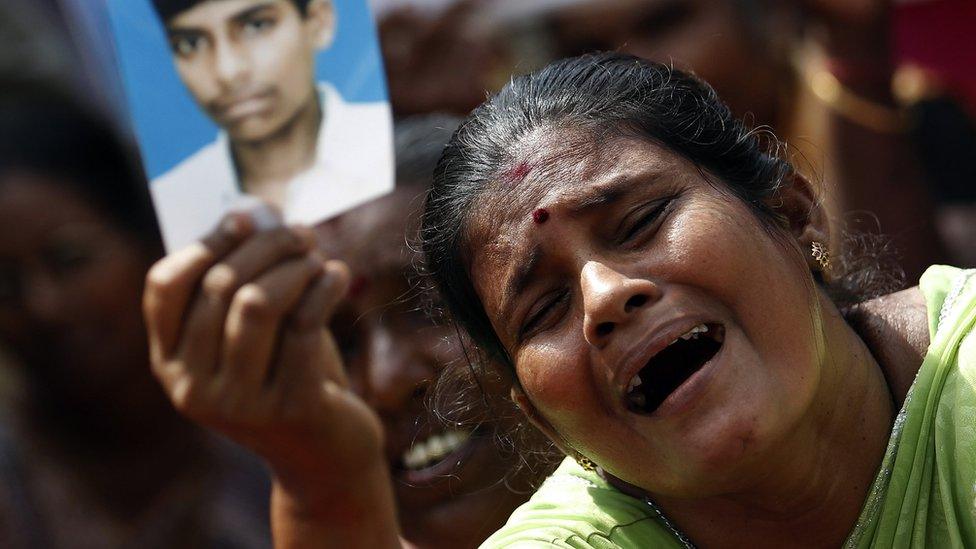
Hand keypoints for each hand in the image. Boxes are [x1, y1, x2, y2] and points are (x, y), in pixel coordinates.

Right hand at [143, 213, 384, 494]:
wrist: (325, 455)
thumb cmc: (288, 376)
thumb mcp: (257, 332)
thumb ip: (247, 279)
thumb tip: (255, 210)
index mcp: (169, 363)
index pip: (164, 286)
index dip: (205, 241)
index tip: (245, 217)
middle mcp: (192, 387)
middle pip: (219, 286)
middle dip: (266, 245)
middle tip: (302, 232)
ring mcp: (238, 403)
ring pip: (258, 302)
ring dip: (295, 267)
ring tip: (318, 259)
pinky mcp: (289, 407)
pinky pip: (304, 324)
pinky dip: (323, 288)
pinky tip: (337, 276)